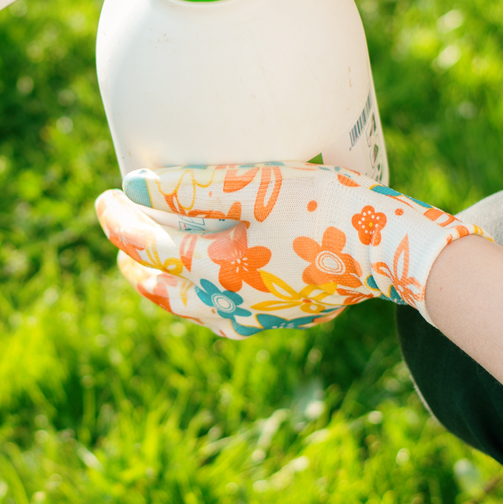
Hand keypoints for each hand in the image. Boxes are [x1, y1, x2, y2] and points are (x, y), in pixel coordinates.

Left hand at [94, 163, 487, 338]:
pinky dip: (201, 295)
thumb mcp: (258, 185)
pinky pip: (223, 313)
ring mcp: (260, 318)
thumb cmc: (328, 208)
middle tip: (121, 234)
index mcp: (217, 273)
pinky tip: (210, 281)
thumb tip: (135, 186)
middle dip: (135, 261)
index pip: (148, 247)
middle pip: (162, 290)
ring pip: (192, 308)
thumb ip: (192, 187)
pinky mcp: (285, 316)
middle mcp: (231, 306)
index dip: (119, 221)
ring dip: (165, 284)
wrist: (396, 251)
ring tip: (153, 262)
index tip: (106, 195)